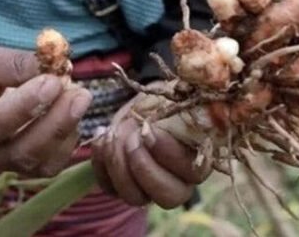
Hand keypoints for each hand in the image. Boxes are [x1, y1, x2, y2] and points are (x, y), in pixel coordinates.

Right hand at [0, 44, 91, 175]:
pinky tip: (71, 114)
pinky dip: (67, 142)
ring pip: (37, 163)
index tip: (52, 82)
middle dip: (55, 123)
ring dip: (65, 131)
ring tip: (79, 97)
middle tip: (79, 93)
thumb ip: (14, 64)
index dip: (25, 106)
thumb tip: (56, 66)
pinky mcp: (19, 168)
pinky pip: (49, 166)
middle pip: (19, 152)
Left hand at [91, 94, 211, 208]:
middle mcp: (177, 183)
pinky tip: (101, 135)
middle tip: (130, 138)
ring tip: (112, 133)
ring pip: (134, 197)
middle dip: (143, 166)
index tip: (148, 128)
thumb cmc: (164, 101)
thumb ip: (177, 112)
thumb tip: (173, 118)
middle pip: (167, 197)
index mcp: (198, 161)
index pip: (191, 173)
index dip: (168, 153)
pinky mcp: (122, 186)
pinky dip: (100, 162)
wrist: (144, 104)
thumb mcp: (171, 101)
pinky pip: (108, 186)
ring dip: (118, 163)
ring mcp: (148, 189)